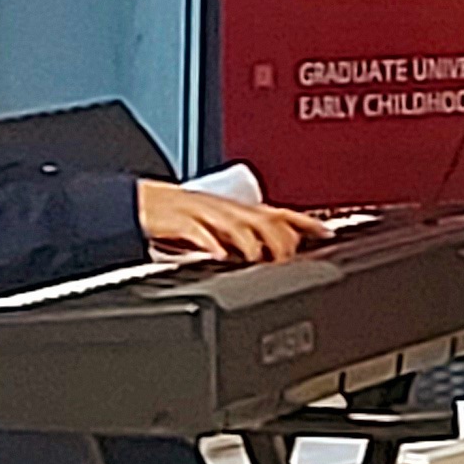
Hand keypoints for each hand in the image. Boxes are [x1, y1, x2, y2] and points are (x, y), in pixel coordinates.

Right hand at [138, 180, 329, 263]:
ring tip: (259, 258)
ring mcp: (202, 213)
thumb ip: (245, 241)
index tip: (327, 233)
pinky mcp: (176, 221)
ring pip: (234, 223)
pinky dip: (208, 242)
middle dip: (279, 239)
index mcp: (238, 210)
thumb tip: (273, 257)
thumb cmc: (179, 218)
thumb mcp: (218, 229)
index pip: (280, 213)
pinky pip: (194, 230)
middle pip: (262, 219)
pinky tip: (217, 255)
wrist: (136, 204)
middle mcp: (225, 209)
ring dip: (250, 242)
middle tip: (287, 259)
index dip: (306, 222)